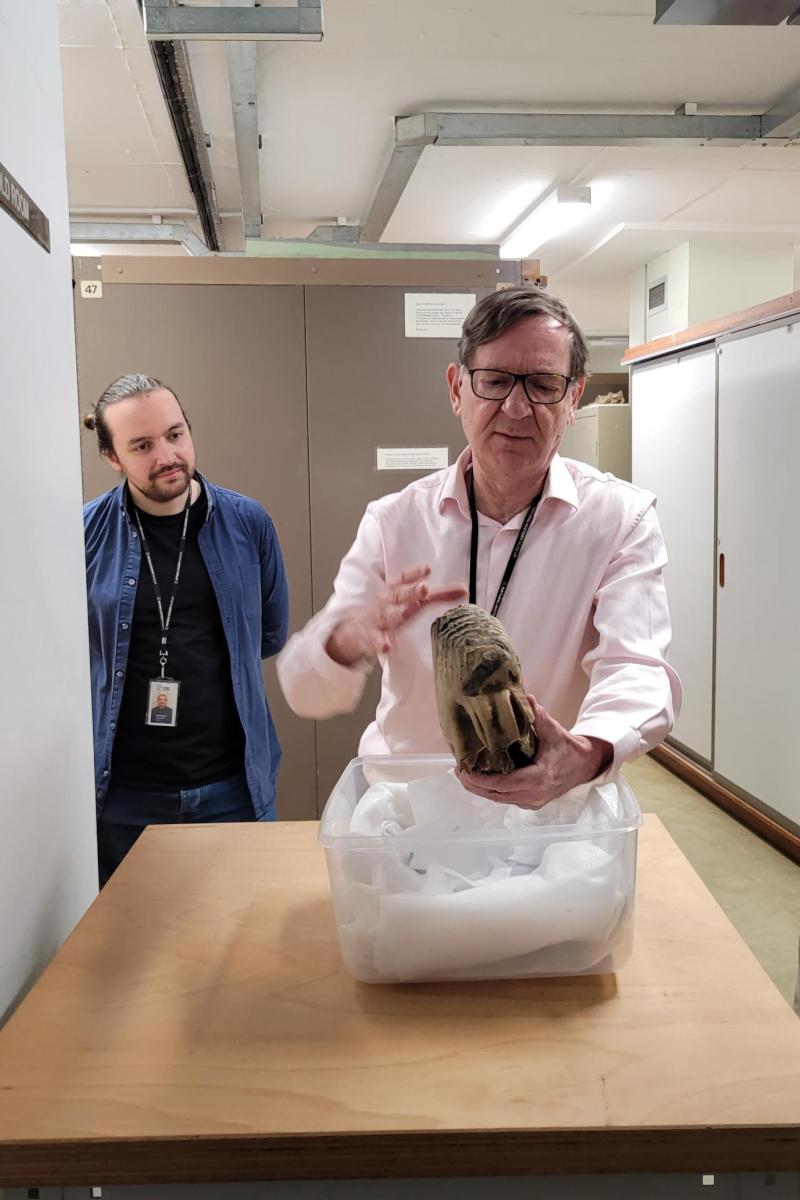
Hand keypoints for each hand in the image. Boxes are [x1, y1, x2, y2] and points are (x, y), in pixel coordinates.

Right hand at [326, 563, 466, 667]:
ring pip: (388, 616)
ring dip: (397, 613)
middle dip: (411, 591)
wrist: (352, 630)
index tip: (427, 567)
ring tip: (405, 612)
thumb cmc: (386, 611)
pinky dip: (380, 643)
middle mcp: (386, 603)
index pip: (403, 578)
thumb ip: (437, 595)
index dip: (415, 572)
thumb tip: (464, 589)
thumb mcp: (409, 600)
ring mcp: (377, 620)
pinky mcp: (370, 637)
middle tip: (424, 588)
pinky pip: (375, 640)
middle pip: (399, 595)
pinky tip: (386, 646)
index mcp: (394, 591)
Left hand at [457, 695, 612, 809]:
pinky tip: (480, 780)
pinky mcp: (530, 802)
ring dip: (480, 789)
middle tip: (458, 771)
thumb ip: (538, 714)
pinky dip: (491, 790)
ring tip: (464, 774)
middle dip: (474, 785)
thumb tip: (525, 696)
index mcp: (539, 778)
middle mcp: (534, 795)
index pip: (503, 785)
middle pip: (496, 795)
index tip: (464, 771)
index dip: (481, 780)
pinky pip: (506, 798)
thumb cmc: (567, 748)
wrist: (583, 766)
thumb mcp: (553, 729)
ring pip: (499, 799)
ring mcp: (532, 801)